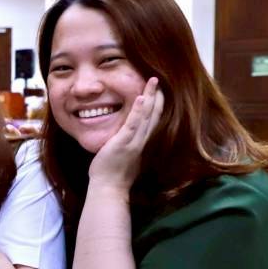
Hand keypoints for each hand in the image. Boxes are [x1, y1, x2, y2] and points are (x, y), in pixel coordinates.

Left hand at [87, 77, 164, 191]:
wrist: (109, 188)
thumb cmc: (113, 174)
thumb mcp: (124, 155)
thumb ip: (127, 144)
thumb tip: (125, 138)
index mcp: (142, 142)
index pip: (153, 120)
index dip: (157, 105)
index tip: (158, 91)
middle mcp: (142, 140)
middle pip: (154, 115)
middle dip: (157, 96)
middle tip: (158, 80)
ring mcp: (134, 141)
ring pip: (147, 116)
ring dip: (150, 97)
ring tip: (153, 82)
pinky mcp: (124, 143)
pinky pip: (133, 124)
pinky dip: (139, 111)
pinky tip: (141, 98)